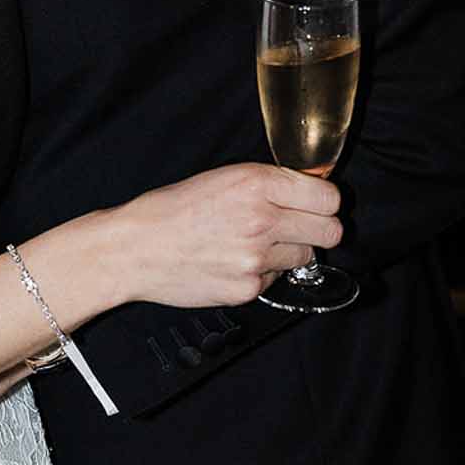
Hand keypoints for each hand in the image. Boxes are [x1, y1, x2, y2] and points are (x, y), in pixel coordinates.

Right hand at [108, 163, 342, 307]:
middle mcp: (262, 219)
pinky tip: (233, 262)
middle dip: (317, 229)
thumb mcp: (221, 178)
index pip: (329, 197)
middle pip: (331, 231)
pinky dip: (262, 273)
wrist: (133, 249)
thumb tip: (307, 192)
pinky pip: (276, 279)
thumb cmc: (169, 211)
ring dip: (288, 252)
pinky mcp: (248, 287)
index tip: (314, 205)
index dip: (322, 201)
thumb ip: (267, 184)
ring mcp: (256, 257)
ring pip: (306, 257)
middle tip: (297, 228)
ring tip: (252, 245)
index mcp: (255, 183)